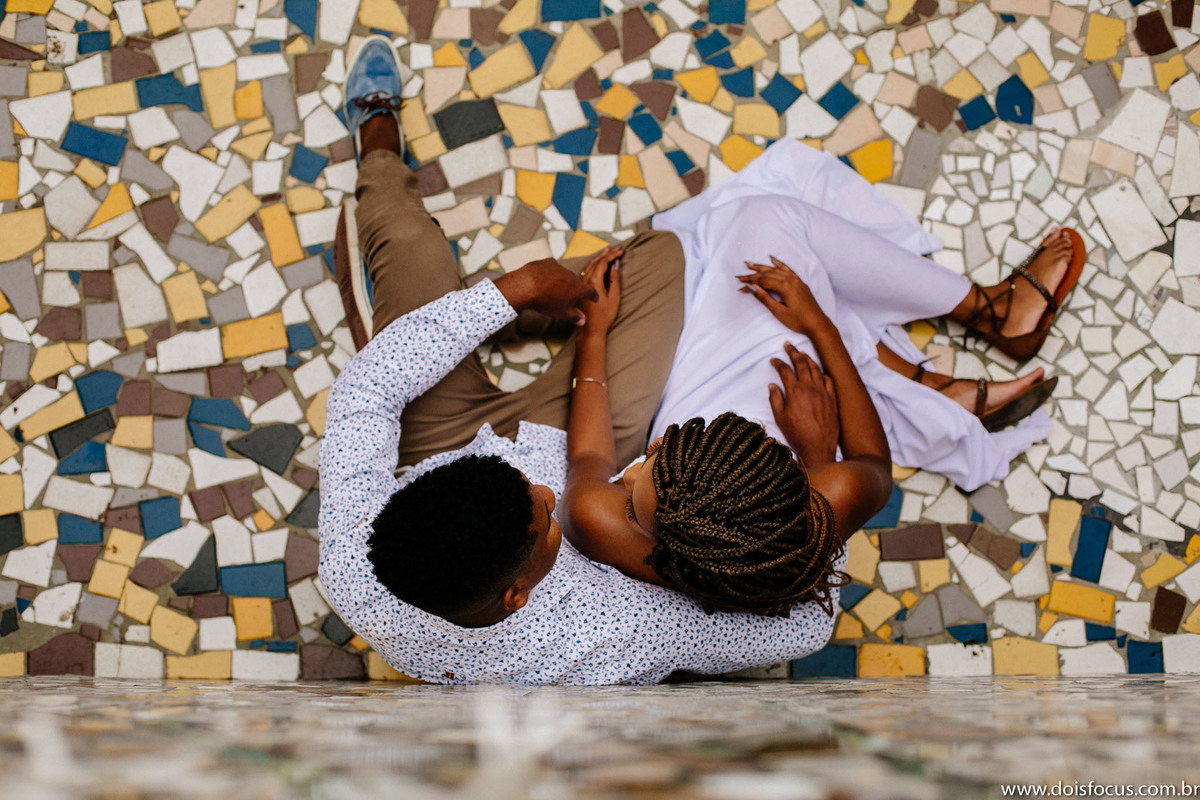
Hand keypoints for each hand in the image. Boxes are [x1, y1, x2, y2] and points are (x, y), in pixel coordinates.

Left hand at [494, 257, 598, 325]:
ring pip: (565, 275)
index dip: (593, 296)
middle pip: (576, 283)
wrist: (525, 286)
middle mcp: (572, 275)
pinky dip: (551, 274)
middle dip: (574, 290)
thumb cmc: (545, 301)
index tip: (594, 298)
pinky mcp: (548, 262)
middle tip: (570, 298)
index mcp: (578, 288)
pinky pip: (553, 268)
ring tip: (554, 290)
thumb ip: (574, 316)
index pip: (591, 291)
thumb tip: (583, 321)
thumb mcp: (561, 313)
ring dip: (562, 281)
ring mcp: (560, 267)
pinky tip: (544, 280)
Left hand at [579, 245, 623, 337]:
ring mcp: (579, 282)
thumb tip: (616, 266)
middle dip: (607, 253)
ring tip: (608, 251)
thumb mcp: (614, 298)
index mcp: (593, 281)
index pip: (603, 262)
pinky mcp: (578, 287)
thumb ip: (615, 280)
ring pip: (589, 264)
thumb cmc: (603, 317)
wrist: (589, 329)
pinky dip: (593, 263)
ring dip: (599, 257)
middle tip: (617, 248)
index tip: (621, 251)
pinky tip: (596, 263)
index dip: (613, 255)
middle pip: (596, 261)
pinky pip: (585, 270)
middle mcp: (584, 279)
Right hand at [738, 257, 831, 336]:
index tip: (740, 283)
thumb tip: (752, 287)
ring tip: (751, 265)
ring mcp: (796, 280)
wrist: (817, 324)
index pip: (763, 280)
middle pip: (768, 274)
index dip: (750, 282)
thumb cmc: (798, 320)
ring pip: (776, 270)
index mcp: (785, 286)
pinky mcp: (800, 283)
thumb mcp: (778, 311)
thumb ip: (764, 298)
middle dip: (753, 274)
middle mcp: (791, 280)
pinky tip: (773, 260)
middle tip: (741, 275)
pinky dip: (779, 264)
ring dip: (763, 267)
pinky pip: (787, 269)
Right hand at [768, 343, 838, 467]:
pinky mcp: (832, 398)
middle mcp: (810, 387)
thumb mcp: (780, 418)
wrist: (817, 448)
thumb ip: (775, 399)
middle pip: (801, 363)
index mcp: (794, 391)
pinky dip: (822, 372)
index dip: (778, 362)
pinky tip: (819, 371)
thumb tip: (772, 385)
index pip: (785, 370)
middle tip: (788, 345)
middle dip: (793, 352)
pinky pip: (828, 380)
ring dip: (808, 358)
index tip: (773, 360)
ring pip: (816, 368)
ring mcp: (823, 392)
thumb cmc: (796, 435)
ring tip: (803, 353)